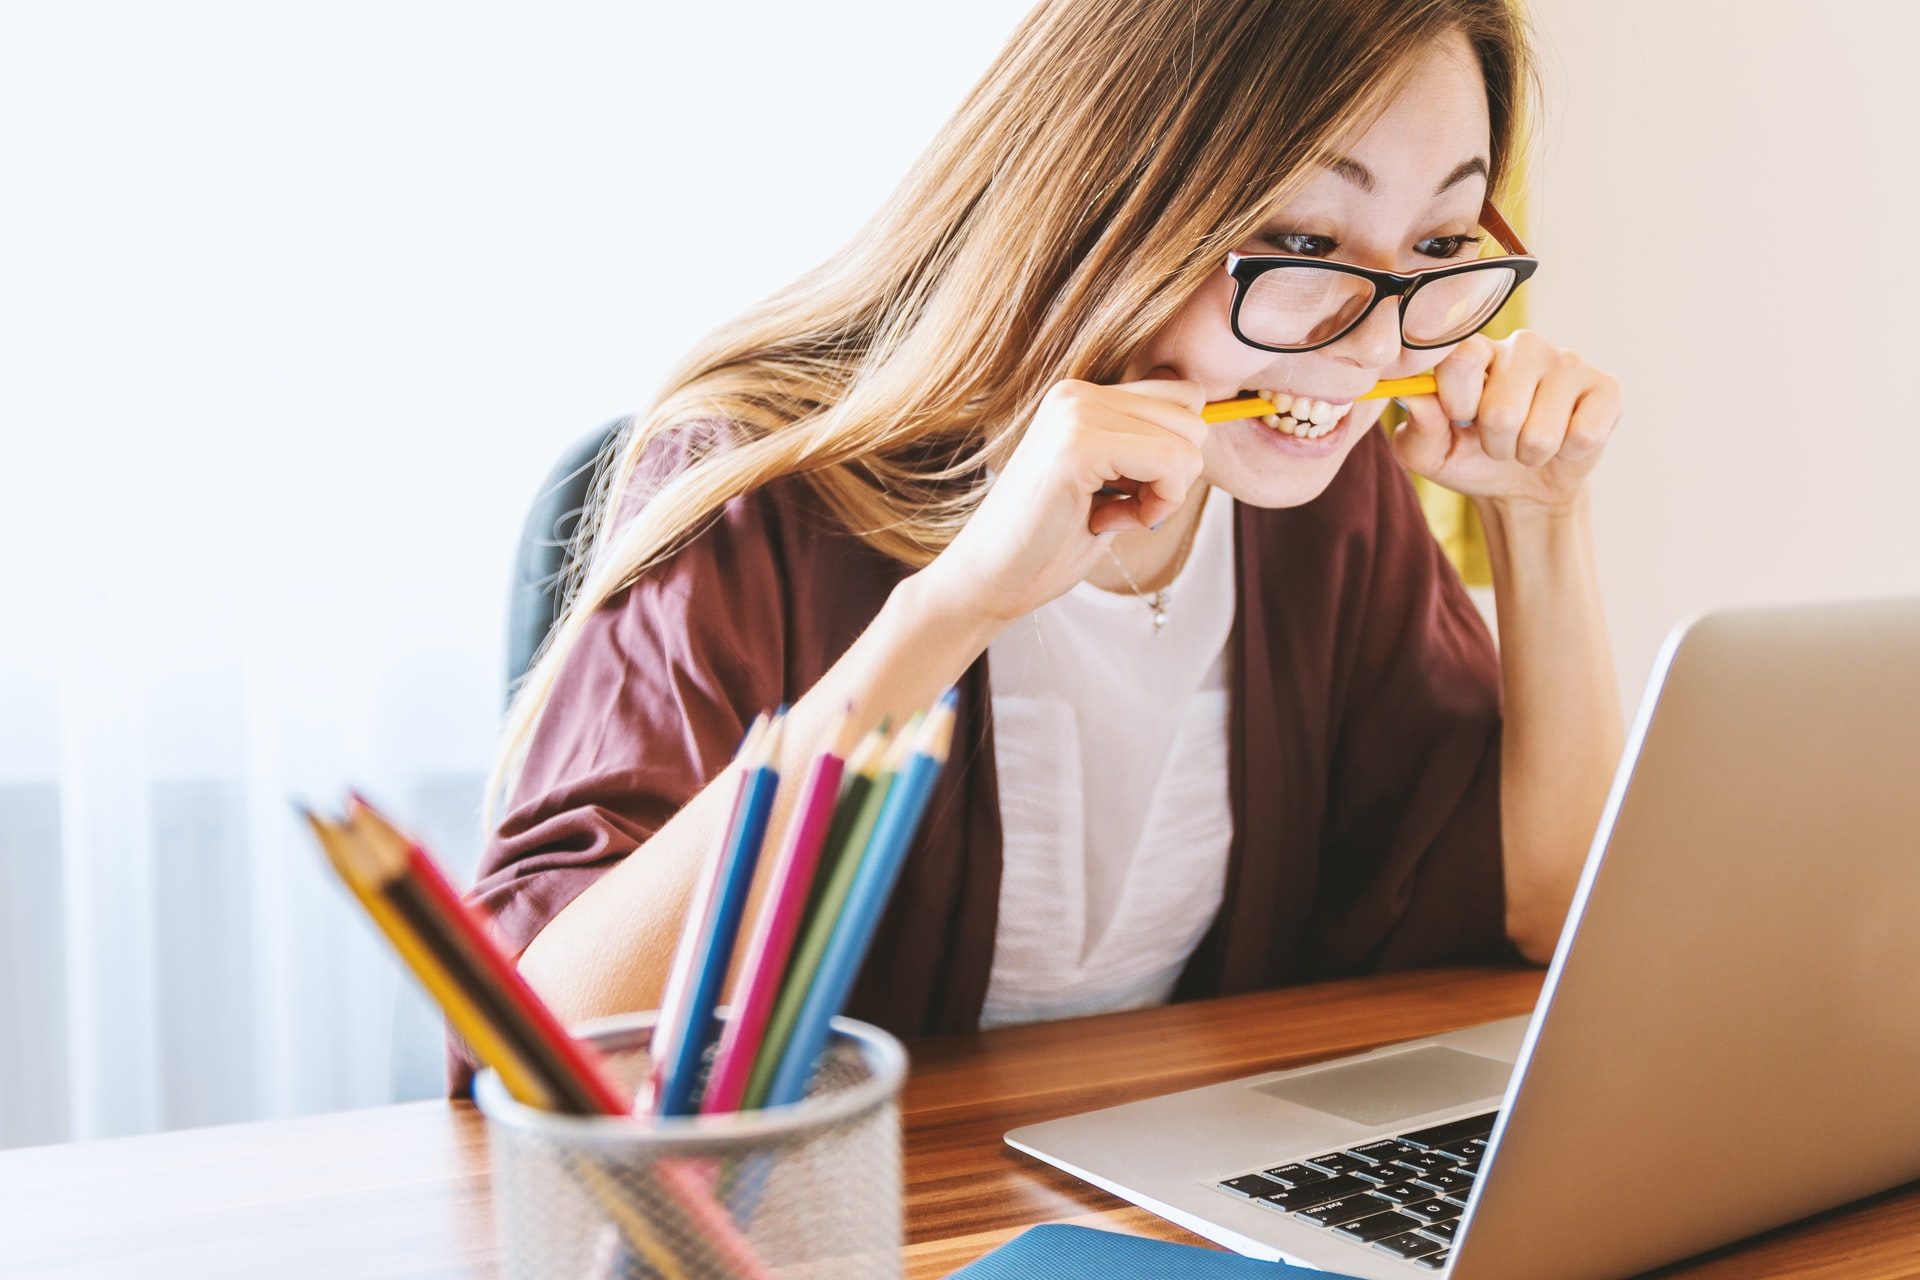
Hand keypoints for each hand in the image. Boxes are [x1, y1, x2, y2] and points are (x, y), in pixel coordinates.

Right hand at [916, 378, 1206, 626]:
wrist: (990, 581)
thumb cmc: (1049, 542)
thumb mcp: (1109, 484)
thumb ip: (1145, 450)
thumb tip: (1205, 428)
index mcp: (1082, 396)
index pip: (1183, 398)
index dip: (1174, 456)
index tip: (1130, 494)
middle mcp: (1078, 393)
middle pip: (1193, 416)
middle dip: (1174, 475)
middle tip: (1121, 510)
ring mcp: (1075, 413)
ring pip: (1188, 441)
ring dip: (1164, 494)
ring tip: (1109, 515)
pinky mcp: (1077, 445)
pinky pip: (1170, 463)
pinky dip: (1156, 506)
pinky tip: (1106, 523)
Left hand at [1390, 330, 1621, 512]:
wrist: (1522, 487)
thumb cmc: (1469, 458)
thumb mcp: (1429, 453)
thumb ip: (1417, 427)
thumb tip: (1412, 396)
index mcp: (1476, 351)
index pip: (1460, 360)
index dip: (1457, 402)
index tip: (1459, 418)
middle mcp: (1523, 346)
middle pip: (1502, 410)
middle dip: (1496, 445)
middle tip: (1499, 441)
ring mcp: (1568, 362)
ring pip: (1542, 431)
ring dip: (1529, 454)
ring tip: (1529, 444)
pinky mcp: (1606, 388)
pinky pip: (1583, 435)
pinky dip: (1568, 455)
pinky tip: (1565, 441)